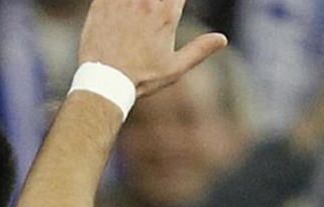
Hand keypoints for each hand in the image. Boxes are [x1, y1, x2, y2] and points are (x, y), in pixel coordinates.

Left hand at [77, 0, 227, 97]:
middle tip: (156, 8)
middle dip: (159, 0)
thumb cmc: (141, 78)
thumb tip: (222, 40)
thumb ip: (199, 50)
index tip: (174, 5)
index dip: (176, 0)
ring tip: (142, 8)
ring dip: (140, 0)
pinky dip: (116, 0)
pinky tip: (124, 7)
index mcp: (167, 13)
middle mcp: (146, 0)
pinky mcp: (101, 2)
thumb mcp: (175, 68)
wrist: (104, 82)